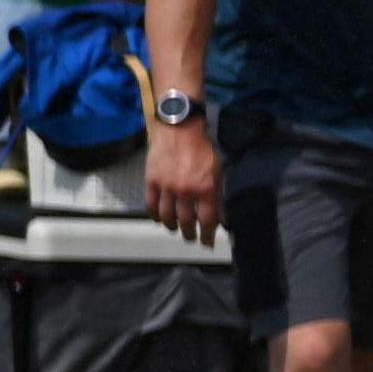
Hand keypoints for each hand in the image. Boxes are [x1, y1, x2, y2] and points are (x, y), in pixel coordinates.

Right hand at [146, 119, 222, 244]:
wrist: (180, 128)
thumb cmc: (202, 148)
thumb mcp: (218, 171)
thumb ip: (219, 196)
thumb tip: (221, 218)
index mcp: (206, 188)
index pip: (207, 220)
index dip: (207, 235)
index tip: (207, 243)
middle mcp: (186, 190)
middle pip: (185, 222)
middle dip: (189, 233)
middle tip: (190, 237)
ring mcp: (167, 186)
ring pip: (167, 216)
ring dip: (171, 226)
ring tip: (175, 229)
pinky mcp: (152, 181)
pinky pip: (151, 205)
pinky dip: (155, 215)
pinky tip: (159, 218)